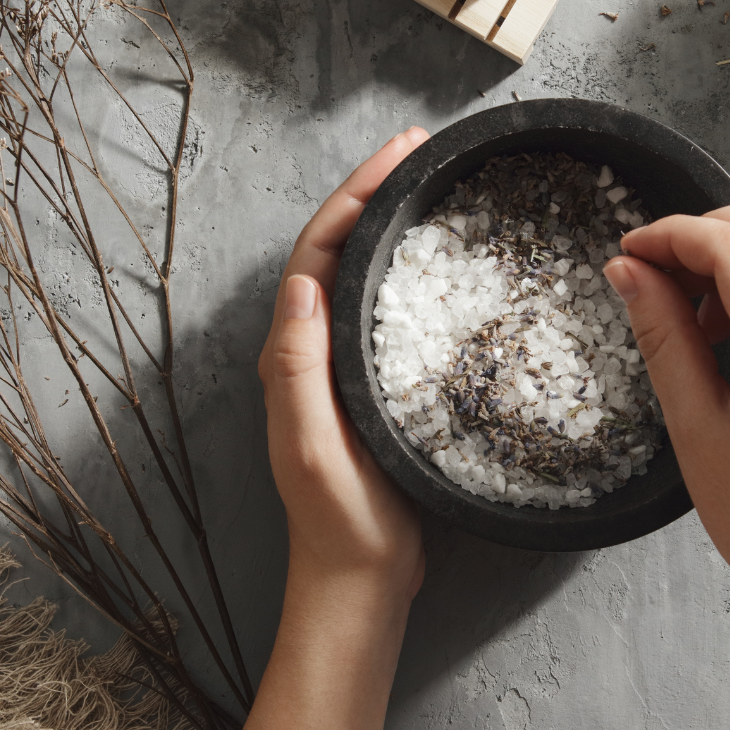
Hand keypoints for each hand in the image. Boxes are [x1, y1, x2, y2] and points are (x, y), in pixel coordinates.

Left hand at [257, 127, 426, 592]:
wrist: (361, 581)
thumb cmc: (341, 522)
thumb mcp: (314, 444)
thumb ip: (301, 366)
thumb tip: (303, 283)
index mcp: (291, 356)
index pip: (317, 254)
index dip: (353, 197)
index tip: (397, 156)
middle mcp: (308, 352)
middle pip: (336, 249)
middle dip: (372, 191)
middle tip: (420, 148)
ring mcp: (338, 367)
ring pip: (359, 272)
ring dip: (388, 221)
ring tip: (429, 182)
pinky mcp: (369, 385)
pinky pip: (383, 306)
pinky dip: (406, 266)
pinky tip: (439, 258)